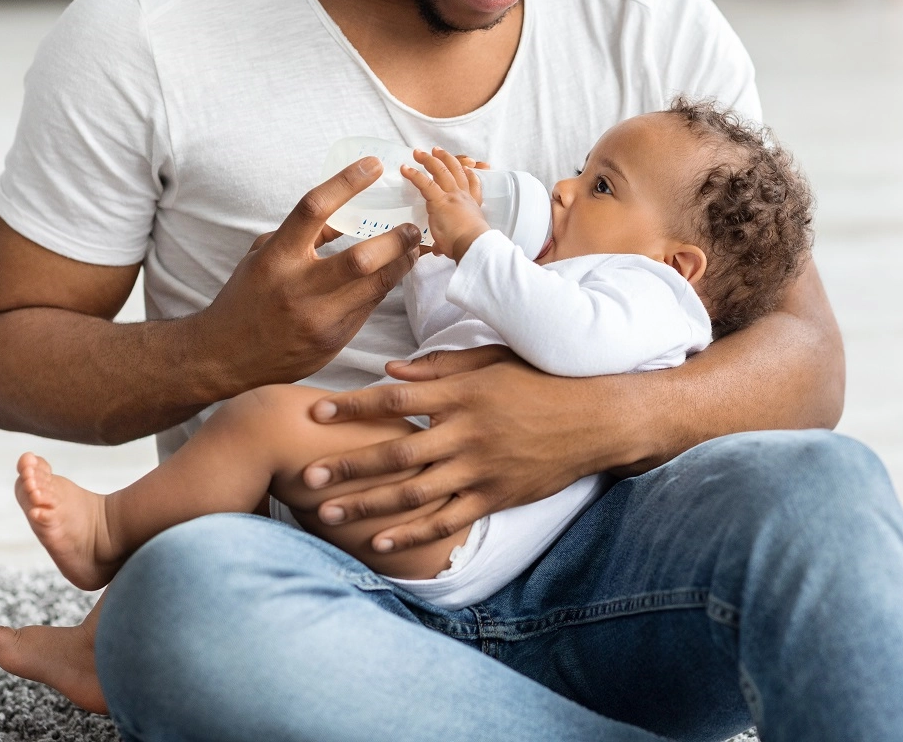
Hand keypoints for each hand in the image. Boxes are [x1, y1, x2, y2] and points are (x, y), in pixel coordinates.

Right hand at [197, 157, 421, 392]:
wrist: (225, 357)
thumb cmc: (246, 299)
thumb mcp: (263, 256)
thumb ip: (302, 236)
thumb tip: (343, 217)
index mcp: (276, 258)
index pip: (313, 209)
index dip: (346, 182)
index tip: (373, 165)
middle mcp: (298, 288)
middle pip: (361, 258)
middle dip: (397, 239)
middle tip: (413, 226)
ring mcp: (319, 317)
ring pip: (377, 286)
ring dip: (402, 264)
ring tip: (414, 248)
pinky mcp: (333, 340)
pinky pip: (370, 307)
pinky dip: (384, 286)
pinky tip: (393, 274)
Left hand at [301, 347, 625, 552]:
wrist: (596, 418)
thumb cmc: (541, 380)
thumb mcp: (492, 359)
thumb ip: (440, 365)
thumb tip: (390, 368)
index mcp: (461, 393)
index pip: (395, 398)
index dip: (352, 406)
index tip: (315, 411)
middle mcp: (465, 431)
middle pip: (394, 451)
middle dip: (347, 464)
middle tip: (306, 474)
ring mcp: (480, 468)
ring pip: (413, 491)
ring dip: (367, 504)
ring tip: (326, 512)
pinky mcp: (494, 496)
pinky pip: (445, 520)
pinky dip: (410, 534)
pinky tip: (377, 543)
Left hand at [401, 147, 490, 260]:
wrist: (473, 245)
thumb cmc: (470, 245)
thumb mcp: (461, 240)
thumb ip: (446, 243)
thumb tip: (438, 250)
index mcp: (472, 206)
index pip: (473, 186)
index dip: (470, 174)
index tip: (467, 167)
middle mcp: (463, 196)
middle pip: (456, 171)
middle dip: (446, 158)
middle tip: (437, 151)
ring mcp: (452, 195)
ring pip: (441, 171)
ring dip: (429, 160)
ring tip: (419, 153)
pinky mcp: (439, 200)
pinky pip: (425, 183)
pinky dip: (414, 174)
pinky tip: (405, 169)